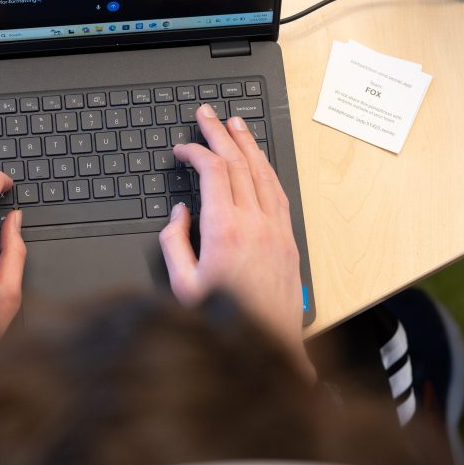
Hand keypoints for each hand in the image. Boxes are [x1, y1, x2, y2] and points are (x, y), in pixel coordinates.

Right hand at [159, 104, 312, 379]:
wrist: (267, 350)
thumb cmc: (223, 324)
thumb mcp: (182, 286)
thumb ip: (175, 243)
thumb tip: (181, 214)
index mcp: (225, 231)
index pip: (213, 173)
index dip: (196, 152)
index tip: (181, 147)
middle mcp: (255, 224)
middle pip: (239, 164)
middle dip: (220, 134)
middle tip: (206, 114)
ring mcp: (276, 230)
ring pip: (263, 173)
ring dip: (248, 145)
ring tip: (235, 124)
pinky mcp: (288, 241)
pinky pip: (279, 193)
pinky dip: (266, 170)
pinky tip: (260, 162)